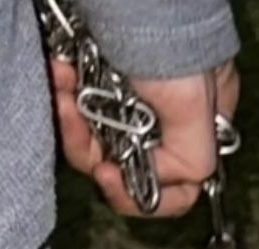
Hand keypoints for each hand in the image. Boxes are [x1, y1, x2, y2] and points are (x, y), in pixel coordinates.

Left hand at [51, 59, 239, 218]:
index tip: (109, 176)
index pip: (180, 188)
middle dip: (94, 151)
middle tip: (74, 122)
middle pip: (127, 166)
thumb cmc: (170, 41)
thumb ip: (189, 160)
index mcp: (199, 128)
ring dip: (72, 121)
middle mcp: (165, 118)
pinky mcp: (95, 76)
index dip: (145, 198)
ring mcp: (129, 98)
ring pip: (95, 139)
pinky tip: (60, 70)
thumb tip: (160, 183)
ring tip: (63, 87)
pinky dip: (63, 92)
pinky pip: (75, 104)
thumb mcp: (195, 107)